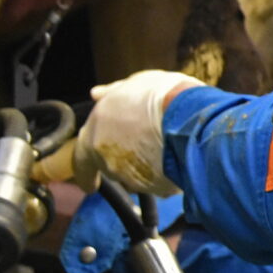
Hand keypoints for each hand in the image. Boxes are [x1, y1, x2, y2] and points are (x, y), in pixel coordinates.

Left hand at [67, 69, 202, 195]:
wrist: (192, 119)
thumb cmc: (160, 97)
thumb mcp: (134, 83)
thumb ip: (113, 93)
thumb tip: (97, 94)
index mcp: (94, 137)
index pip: (81, 161)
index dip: (85, 172)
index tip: (90, 184)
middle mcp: (109, 162)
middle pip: (112, 167)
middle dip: (121, 162)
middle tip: (139, 149)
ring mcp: (134, 178)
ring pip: (136, 176)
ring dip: (145, 165)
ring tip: (165, 144)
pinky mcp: (159, 189)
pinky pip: (160, 183)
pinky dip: (165, 173)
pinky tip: (179, 156)